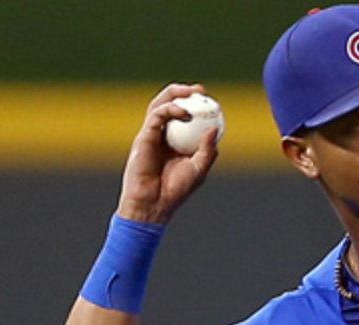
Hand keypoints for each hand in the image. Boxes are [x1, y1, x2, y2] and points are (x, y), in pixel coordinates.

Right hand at [116, 83, 219, 224]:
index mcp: (176, 141)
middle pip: (170, 105)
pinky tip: (184, 112)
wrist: (154, 202)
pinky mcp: (144, 136)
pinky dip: (170, 109)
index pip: (185, 117)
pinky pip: (156, 116)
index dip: (196, 105)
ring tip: (191, 92)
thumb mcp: (199, 169)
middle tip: (200, 89)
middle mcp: (163, 134)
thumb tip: (214, 130)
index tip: (211, 100)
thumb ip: (207, 150)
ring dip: (174, 95)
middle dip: (183, 92)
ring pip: (159, 105)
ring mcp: (151, 134)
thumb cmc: (176, 189)